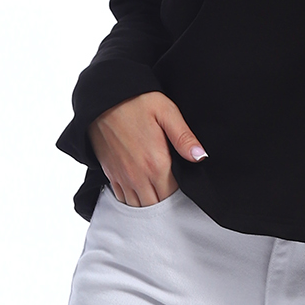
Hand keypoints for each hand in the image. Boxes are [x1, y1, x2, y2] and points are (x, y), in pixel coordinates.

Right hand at [90, 92, 206, 205]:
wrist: (103, 99)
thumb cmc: (136, 102)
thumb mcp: (167, 112)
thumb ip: (184, 138)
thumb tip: (201, 156)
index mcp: (156, 164)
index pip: (172, 195)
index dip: (180, 193)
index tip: (182, 183)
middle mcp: (138, 176)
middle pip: (156, 205)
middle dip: (165, 201)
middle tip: (171, 188)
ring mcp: (122, 177)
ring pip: (138, 206)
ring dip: (149, 202)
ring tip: (156, 192)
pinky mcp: (110, 173)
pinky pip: (122, 198)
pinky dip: (132, 199)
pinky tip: (140, 190)